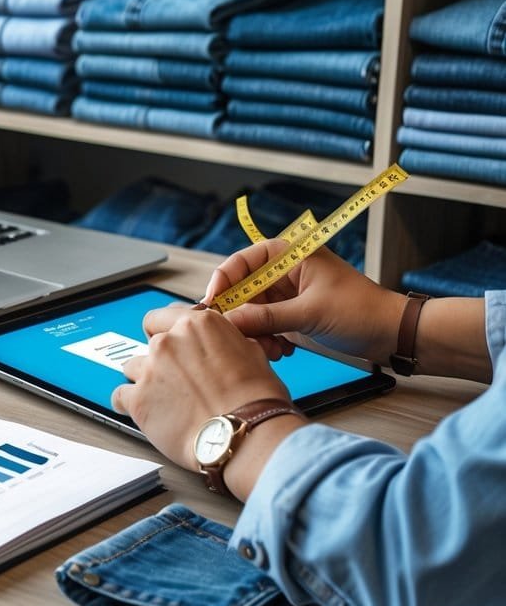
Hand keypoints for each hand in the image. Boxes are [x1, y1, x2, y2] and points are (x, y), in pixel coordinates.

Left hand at [111, 304, 290, 471]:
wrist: (245, 434)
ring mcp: (150, 369)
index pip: (162, 316)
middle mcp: (169, 341)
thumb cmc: (255, 400)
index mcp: (197, 324)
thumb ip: (223, 342)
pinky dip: (129, 404)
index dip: (166, 332)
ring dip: (145, 381)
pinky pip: (119, 396)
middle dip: (160, 360)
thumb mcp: (251, 354)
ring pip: (132, 368)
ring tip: (166, 400)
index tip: (169, 344)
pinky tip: (145, 412)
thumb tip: (220, 345)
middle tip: (176, 379)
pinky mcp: (138, 398)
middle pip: (149, 343)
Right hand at [204, 240, 405, 365]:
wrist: (392, 334)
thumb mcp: (309, 313)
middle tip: (240, 336)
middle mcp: (285, 271)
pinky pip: (265, 324)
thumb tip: (229, 322)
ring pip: (252, 310)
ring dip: (255, 331)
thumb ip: (265, 317)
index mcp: (291, 255)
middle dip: (241, 315)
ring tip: (269, 349)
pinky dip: (266, 338)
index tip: (212, 305)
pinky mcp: (292, 313)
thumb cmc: (361, 310)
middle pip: (243, 289)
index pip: (241, 261)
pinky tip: (280, 350)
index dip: (223, 282)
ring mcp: (287, 294)